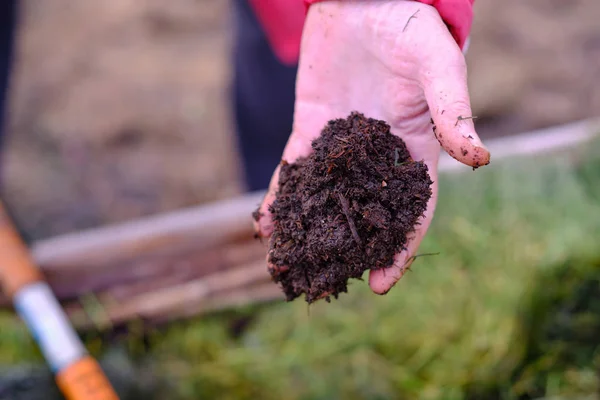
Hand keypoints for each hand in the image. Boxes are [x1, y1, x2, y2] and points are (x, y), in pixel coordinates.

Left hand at [254, 1, 489, 294]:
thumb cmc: (411, 26)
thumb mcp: (437, 65)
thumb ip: (453, 110)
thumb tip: (480, 158)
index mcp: (416, 149)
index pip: (411, 211)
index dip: (399, 248)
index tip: (380, 283)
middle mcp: (378, 157)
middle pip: (365, 214)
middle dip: (348, 250)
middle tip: (325, 285)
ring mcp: (341, 147)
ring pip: (326, 198)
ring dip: (310, 232)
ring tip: (289, 266)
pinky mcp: (310, 129)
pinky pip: (294, 169)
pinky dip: (282, 197)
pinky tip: (267, 225)